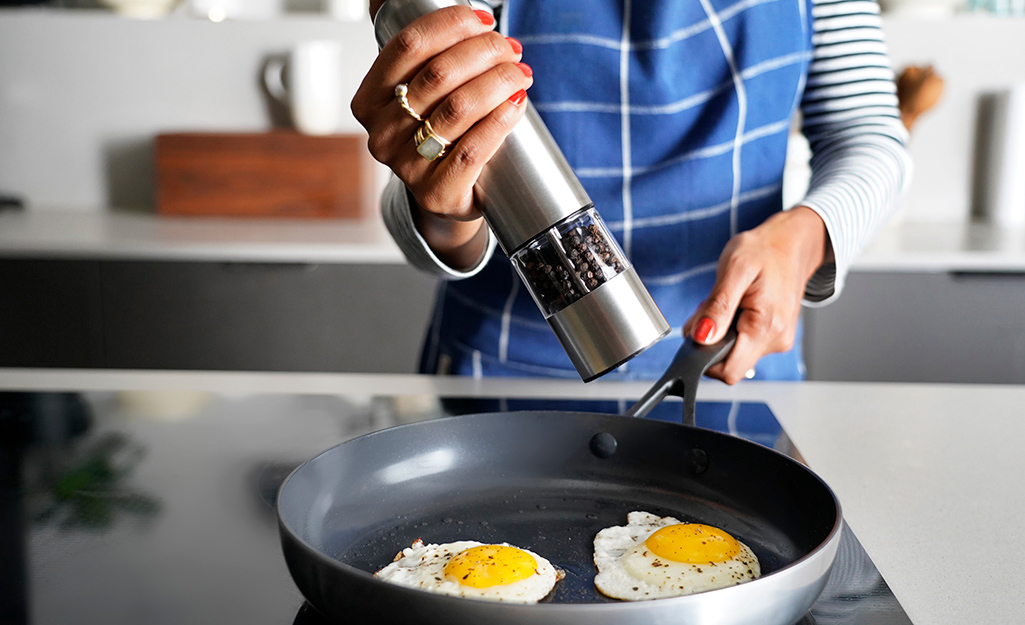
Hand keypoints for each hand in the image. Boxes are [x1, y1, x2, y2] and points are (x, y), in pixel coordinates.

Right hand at [352, 4, 532, 268]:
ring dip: (498, 81)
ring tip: (520, 72)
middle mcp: (381, 134)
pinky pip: (472, 150)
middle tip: (511, 49)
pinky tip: (517, 103)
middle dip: (484, 51)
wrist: (446, 194)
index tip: (485, 19)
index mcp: (368, 99)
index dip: (451, 24)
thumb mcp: (418, 88)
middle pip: (438, 74)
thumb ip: (413, 46)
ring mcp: (407, 168)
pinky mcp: (437, 193)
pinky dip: (500, 120)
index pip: (407, 46)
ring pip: (458, 109)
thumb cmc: (435, 131)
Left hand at [682, 207, 829, 383]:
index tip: (699, 331)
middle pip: (728, 363)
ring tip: (729, 302)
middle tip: (714, 307)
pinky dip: (732, 328)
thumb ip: (717, 307)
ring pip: (734, 353)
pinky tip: (738, 306)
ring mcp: (777, 340)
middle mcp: (776, 341)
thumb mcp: (734, 270)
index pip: (728, 371)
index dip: (704, 358)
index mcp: (766, 328)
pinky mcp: (774, 336)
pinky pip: (744, 343)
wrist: (791, 242)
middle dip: (711, 340)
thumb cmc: (763, 250)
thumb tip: (701, 338)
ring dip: (721, 332)